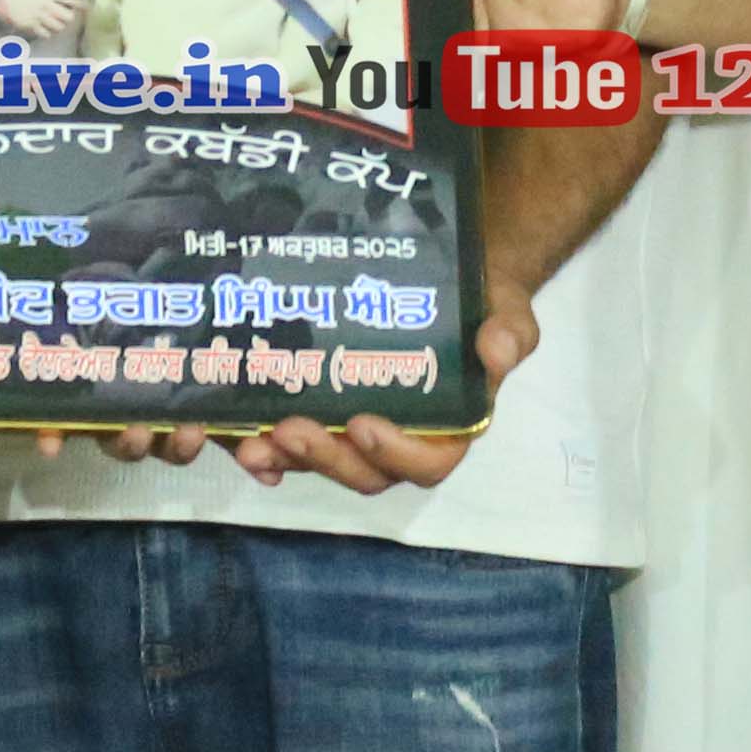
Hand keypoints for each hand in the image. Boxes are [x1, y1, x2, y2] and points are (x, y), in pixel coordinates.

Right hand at [0, 0, 81, 44]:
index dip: (81, 4)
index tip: (86, 6)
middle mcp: (46, 6)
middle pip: (68, 17)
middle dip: (70, 17)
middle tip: (68, 15)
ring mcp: (38, 18)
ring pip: (58, 27)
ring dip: (60, 26)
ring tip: (58, 23)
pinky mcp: (29, 27)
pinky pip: (45, 34)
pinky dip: (48, 33)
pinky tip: (46, 29)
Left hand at [230, 264, 537, 497]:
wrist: (452, 279)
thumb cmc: (483, 305)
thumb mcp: (506, 311)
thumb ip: (509, 332)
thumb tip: (497, 348)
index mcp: (451, 431)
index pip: (427, 462)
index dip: (394, 452)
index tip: (362, 425)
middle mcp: (403, 440)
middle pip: (365, 471)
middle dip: (326, 458)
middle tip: (289, 430)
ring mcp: (360, 431)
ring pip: (325, 461)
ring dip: (288, 457)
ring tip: (253, 441)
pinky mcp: (327, 412)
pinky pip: (298, 442)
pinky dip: (270, 446)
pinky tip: (241, 438)